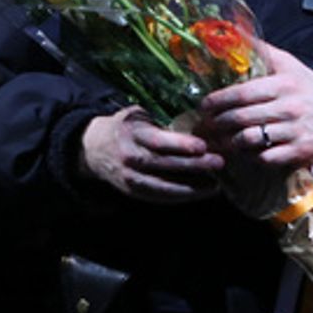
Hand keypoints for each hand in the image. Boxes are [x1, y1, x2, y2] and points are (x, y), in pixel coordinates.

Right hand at [79, 107, 222, 203]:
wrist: (94, 149)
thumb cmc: (125, 128)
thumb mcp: (137, 116)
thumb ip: (159, 120)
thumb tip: (196, 122)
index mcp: (131, 133)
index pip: (157, 141)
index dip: (180, 144)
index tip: (203, 145)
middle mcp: (129, 156)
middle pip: (164, 163)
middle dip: (194, 165)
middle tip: (219, 162)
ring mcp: (130, 177)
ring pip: (164, 185)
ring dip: (192, 186)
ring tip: (215, 184)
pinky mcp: (133, 191)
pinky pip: (160, 196)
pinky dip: (182, 195)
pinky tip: (200, 192)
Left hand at [196, 41, 312, 169]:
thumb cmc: (306, 86)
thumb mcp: (287, 63)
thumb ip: (260, 50)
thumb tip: (232, 34)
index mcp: (283, 84)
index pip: (242, 93)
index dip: (218, 100)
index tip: (204, 105)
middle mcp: (290, 108)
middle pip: (241, 118)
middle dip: (217, 121)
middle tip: (206, 123)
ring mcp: (295, 132)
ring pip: (250, 140)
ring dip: (230, 140)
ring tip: (221, 137)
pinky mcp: (300, 152)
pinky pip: (266, 158)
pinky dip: (250, 155)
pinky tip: (243, 150)